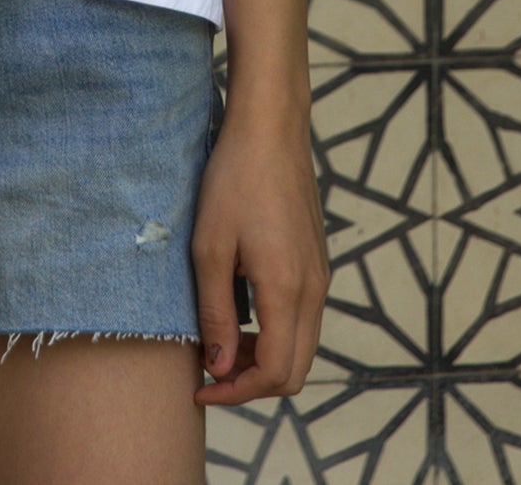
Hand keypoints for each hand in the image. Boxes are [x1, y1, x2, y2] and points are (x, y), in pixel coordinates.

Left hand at [190, 97, 329, 406]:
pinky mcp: (317, 260)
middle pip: (294, 370)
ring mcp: (320, 275)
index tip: (199, 385)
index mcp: (288, 290)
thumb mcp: (210, 247)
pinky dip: (275, 331)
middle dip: (251, 381)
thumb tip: (217, 366)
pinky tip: (242, 308)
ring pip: (302, 345)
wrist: (270, 128)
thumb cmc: (233, 180)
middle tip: (208, 366)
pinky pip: (304, 317)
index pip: (274, 373)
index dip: (235, 392)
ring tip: (220, 337)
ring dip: (263, 357)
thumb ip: (216, 312)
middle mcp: (314, 290)